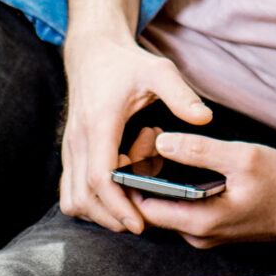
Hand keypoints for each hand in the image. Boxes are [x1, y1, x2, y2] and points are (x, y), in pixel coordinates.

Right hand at [59, 30, 210, 234]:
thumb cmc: (126, 64)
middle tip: (142, 219)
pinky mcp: (70, 153)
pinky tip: (117, 192)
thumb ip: (181, 94)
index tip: (139, 223)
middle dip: (112, 216)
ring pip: (72, 199)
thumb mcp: (158, 71)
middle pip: (84, 197)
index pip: (100, 178)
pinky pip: (70, 191)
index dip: (118, 205)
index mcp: (99, 124)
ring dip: (99, 211)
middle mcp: (78, 140)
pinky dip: (91, 202)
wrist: (93, 53)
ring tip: (131, 201)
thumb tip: (205, 118)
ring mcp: (70, 148)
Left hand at [127, 133, 275, 246]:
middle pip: (150, 208)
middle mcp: (196, 235)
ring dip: (157, 179)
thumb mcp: (243, 158)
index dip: (133, 180)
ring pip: (165, 208)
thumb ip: (200, 151)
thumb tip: (163, 142)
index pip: (143, 209)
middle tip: (147, 139)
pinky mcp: (211, 227)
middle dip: (142, 175)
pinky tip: (177, 160)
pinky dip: (172, 187)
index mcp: (200, 222)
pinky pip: (180, 209)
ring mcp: (203, 234)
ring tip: (158, 143)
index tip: (136, 149)